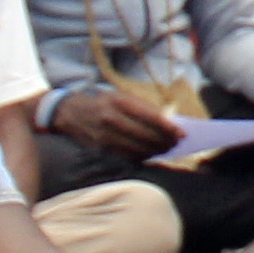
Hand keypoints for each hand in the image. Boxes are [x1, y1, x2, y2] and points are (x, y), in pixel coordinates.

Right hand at [56, 86, 185, 159]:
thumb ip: (143, 107)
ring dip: (155, 151)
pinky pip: (126, 155)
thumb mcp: (122, 97)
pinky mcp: (101, 148)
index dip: (168, 127)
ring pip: (137, 148)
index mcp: (120, 102)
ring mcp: (105, 135)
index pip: (150, 117)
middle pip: (145, 135)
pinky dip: (141, 156)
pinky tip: (150, 154)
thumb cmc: (104, 103)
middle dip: (164, 141)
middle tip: (177, 143)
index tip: (182, 133)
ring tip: (167, 149)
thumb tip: (168, 122)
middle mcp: (112, 119)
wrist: (71, 112)